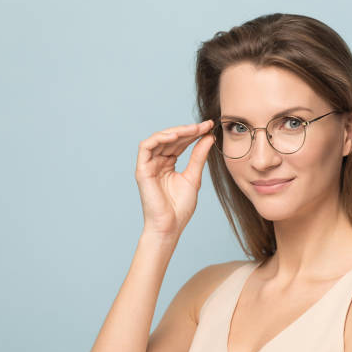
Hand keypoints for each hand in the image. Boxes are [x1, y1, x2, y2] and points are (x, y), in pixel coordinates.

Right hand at [135, 119, 214, 237]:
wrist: (170, 226)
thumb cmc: (180, 207)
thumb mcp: (194, 177)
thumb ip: (199, 157)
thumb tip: (208, 137)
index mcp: (168, 164)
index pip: (180, 142)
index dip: (194, 133)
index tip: (209, 127)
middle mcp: (157, 162)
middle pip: (171, 138)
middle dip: (188, 130)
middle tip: (204, 125)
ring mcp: (149, 165)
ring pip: (159, 139)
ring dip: (176, 131)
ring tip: (192, 129)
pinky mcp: (142, 170)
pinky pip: (146, 147)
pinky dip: (160, 138)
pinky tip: (175, 135)